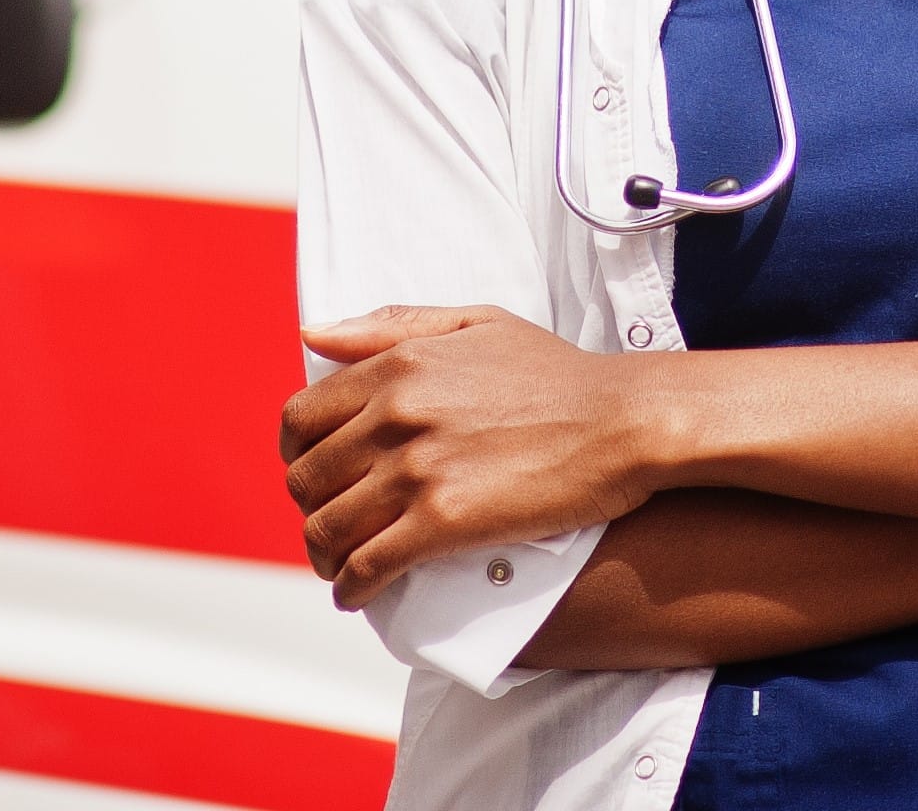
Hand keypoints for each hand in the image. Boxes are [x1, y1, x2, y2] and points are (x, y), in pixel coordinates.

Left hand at [281, 306, 672, 608]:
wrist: (620, 421)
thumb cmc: (555, 372)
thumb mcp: (473, 323)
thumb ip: (388, 326)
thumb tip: (313, 332)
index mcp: (396, 365)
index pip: (302, 418)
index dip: (296, 455)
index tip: (313, 474)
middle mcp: (395, 415)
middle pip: (307, 477)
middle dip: (309, 507)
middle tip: (331, 524)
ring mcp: (417, 469)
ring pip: (329, 526)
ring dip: (324, 554)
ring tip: (339, 565)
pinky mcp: (445, 521)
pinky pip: (369, 564)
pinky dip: (352, 586)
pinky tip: (357, 593)